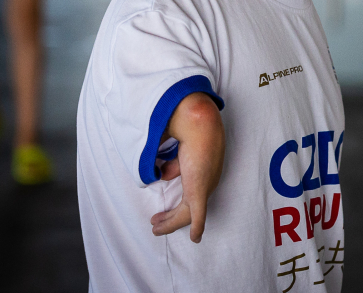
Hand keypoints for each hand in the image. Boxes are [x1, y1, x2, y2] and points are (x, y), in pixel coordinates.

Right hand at [151, 92, 224, 242]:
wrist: (199, 124)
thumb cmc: (191, 129)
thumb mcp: (179, 149)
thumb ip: (173, 163)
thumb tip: (162, 174)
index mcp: (204, 171)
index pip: (191, 193)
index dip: (175, 204)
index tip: (161, 211)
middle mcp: (207, 181)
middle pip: (188, 207)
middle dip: (171, 217)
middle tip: (155, 222)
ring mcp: (205, 187)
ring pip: (186, 214)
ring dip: (171, 222)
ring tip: (155, 227)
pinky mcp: (200, 190)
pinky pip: (198, 214)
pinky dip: (197, 227)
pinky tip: (195, 238)